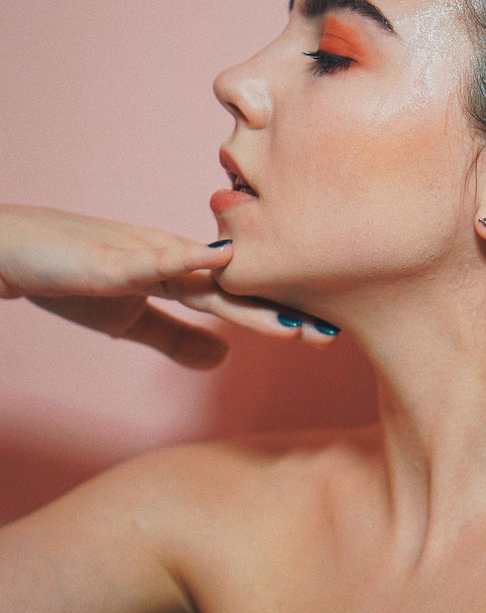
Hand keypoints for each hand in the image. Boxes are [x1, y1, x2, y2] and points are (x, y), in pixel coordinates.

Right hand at [0, 206, 338, 365]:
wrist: (17, 252)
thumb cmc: (74, 279)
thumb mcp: (131, 320)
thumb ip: (176, 337)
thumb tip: (223, 360)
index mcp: (182, 275)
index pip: (241, 300)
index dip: (280, 316)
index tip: (325, 336)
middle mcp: (175, 259)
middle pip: (238, 288)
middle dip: (281, 312)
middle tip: (328, 335)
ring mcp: (146, 254)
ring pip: (206, 275)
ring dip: (249, 293)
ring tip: (289, 316)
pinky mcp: (111, 259)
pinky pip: (148, 260)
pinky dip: (180, 260)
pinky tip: (212, 261)